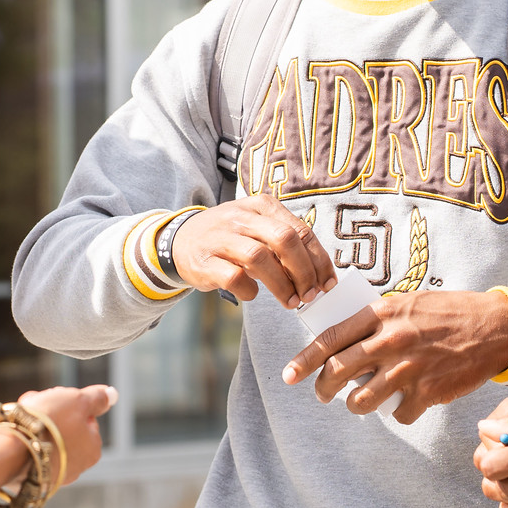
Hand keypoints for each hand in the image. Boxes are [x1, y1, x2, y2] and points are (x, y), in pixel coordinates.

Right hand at [20, 384, 117, 485]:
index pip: (86, 420)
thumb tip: (111, 394)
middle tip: (36, 405)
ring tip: (22, 417)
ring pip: (46, 441)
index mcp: (93, 449)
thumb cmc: (50, 423)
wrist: (12, 451)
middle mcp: (77, 467)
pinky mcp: (31, 480)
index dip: (70, 405)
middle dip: (51, 415)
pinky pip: (31, 454)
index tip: (57, 400)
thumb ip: (97, 398)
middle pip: (65, 430)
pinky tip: (15, 433)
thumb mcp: (78, 401)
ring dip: (36, 426)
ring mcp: (53, 476)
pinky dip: (24, 442)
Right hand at [172, 195, 335, 309]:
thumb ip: (286, 244)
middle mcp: (240, 217)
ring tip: (290, 302)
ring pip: (259, 258)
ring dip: (281, 285)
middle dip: (304, 272)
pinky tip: (252, 294)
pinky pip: (233, 277)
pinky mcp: (203, 261)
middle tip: (310, 295)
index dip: (319, 260)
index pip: (300, 230)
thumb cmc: (230, 239)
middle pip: (284, 239)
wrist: (180, 241)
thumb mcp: (258, 228)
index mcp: (261, 206)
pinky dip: (248, 290)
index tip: (327, 284)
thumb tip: (320, 275)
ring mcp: (219, 237)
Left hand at [280, 290, 507, 425]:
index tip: (290, 374)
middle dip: (323, 388)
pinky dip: (398, 412)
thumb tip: (346, 343)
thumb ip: (377, 321)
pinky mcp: (427, 392)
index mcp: (381, 315)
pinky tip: (405, 403)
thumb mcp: (407, 304)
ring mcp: (408, 369)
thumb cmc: (448, 313)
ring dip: (356, 406)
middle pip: (338, 373)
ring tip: (360, 402)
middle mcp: (390, 341)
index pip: (330, 339)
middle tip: (322, 393)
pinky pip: (398, 414)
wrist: (495, 327)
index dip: (305, 360)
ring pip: (362, 401)